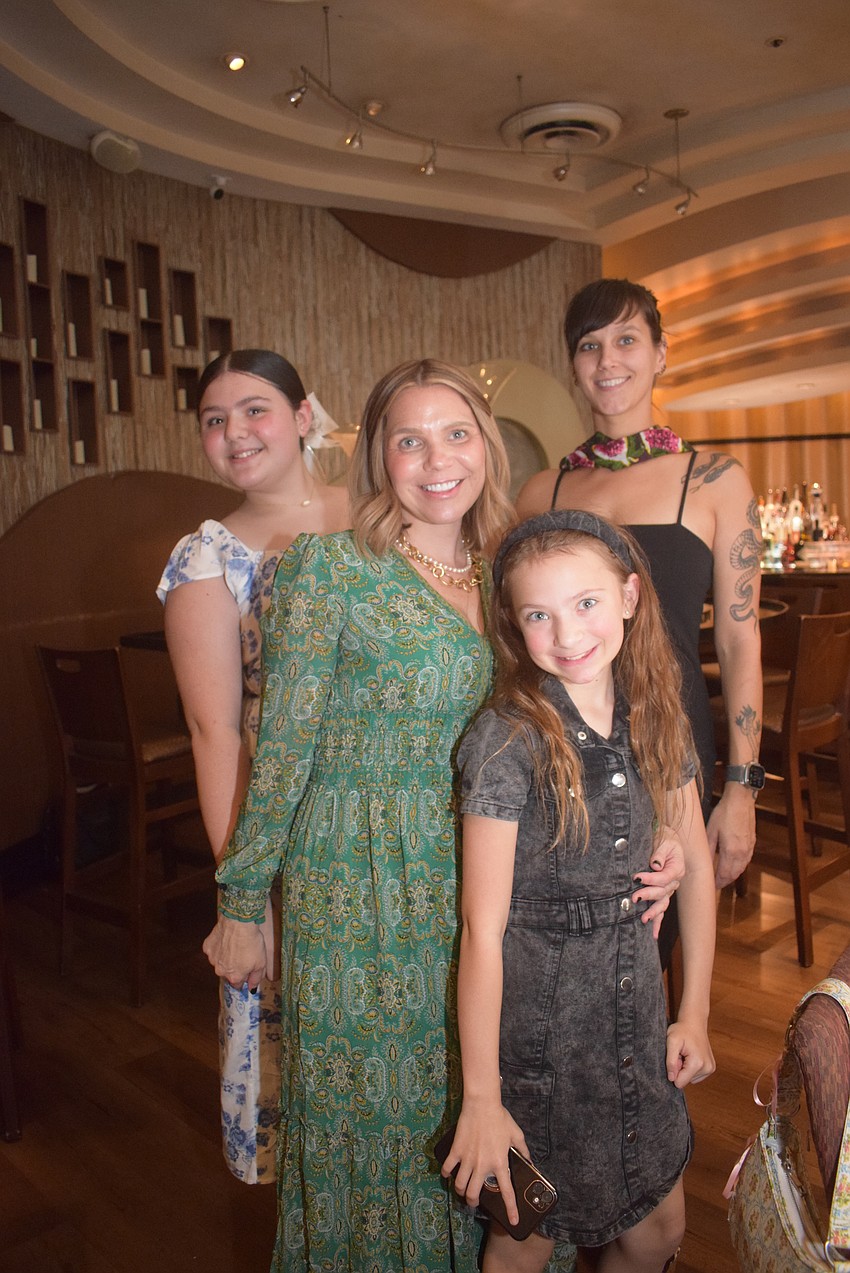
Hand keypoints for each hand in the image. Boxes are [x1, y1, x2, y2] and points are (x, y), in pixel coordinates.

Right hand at [202, 912, 266, 988]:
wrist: (239, 923)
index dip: (244, 975)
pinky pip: (214, 950)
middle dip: (234, 967)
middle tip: (242, 954)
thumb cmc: (251, 942)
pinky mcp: (207, 947)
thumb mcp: (261, 963)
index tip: (248, 967)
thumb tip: (252, 988)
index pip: (238, 984)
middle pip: (227, 973)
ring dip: (225, 957)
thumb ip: (256, 978)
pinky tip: (226, 939)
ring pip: (219, 962)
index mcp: (234, 977)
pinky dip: (219, 947)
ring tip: (235, 945)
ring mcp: (212, 959)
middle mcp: (220, 971)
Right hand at [440, 1103, 529, 1227]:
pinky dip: (446, 1173)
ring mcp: (467, 1159)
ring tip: (462, 1190)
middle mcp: (482, 1165)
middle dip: (473, 1202)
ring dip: (460, 1191)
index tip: (513, 1221)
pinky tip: (447, 1173)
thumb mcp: (516, 1134)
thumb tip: (529, 1161)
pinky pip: (447, 1167)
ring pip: (460, 1185)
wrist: (482, 1104)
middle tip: (474, 1202)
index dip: (511, 1209)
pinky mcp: (456, 1150)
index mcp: (499, 1163)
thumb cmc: (500, 1118)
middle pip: (474, 1194)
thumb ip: (523, 1150)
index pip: (506, 1192)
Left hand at [632, 826, 685, 939]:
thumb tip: (655, 864)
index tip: (636, 878)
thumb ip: (660, 853)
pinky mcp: (663, 893)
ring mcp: (669, 889)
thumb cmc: (664, 838)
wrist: (667, 840)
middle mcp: (675, 881)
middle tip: (634, 898)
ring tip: (644, 919)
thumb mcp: (664, 840)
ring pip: (663, 903)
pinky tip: (653, 934)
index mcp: (677, 867)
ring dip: (654, 912)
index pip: (664, 877)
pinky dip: (658, 921)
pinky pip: (662, 909)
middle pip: (663, 892)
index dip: (651, 878)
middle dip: (648, 895)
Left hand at [665, 1015, 715, 1088]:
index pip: (680, 1082)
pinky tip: (691, 1055)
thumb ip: (670, 1061)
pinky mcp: (711, 1068)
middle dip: (680, 1068)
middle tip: (681, 1053)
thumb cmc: (681, 1030)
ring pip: (690, 1078)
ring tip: (686, 1053)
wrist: (694, 1022)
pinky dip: (691, 1067)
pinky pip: (696, 1075)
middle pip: (685, 1080)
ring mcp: (710, 1068)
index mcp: (697, 1063)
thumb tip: (672, 1078)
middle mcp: (707, 1068)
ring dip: (685, 1067)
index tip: (676, 1057)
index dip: (674, 1070)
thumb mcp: (671, 1041)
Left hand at [708, 785, 755, 887]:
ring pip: (741, 868)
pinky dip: (739, 867)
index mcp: (730, 851)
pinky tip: (734, 865)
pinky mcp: (752, 843)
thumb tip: (703, 860)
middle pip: (734, 874)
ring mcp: (749, 848)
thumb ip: (708, 847)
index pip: (724, 874)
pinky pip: (746, 860)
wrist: (741, 800)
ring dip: (732, 875)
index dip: (718, 882)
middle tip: (716, 885)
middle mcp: (742, 853)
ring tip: (723, 878)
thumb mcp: (711, 829)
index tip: (712, 886)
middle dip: (725, 881)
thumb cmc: (725, 813)